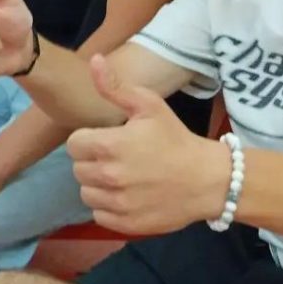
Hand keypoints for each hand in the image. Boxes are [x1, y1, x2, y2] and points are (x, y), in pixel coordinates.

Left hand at [67, 55, 230, 234]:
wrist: (209, 180)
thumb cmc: (175, 139)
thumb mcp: (148, 106)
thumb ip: (115, 86)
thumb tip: (94, 60)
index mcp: (109, 145)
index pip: (73, 144)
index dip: (87, 140)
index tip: (105, 140)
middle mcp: (109, 176)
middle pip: (78, 169)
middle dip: (92, 162)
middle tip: (117, 158)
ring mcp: (118, 202)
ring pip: (86, 193)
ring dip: (98, 185)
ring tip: (121, 177)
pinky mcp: (127, 224)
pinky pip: (99, 215)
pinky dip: (108, 207)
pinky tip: (126, 195)